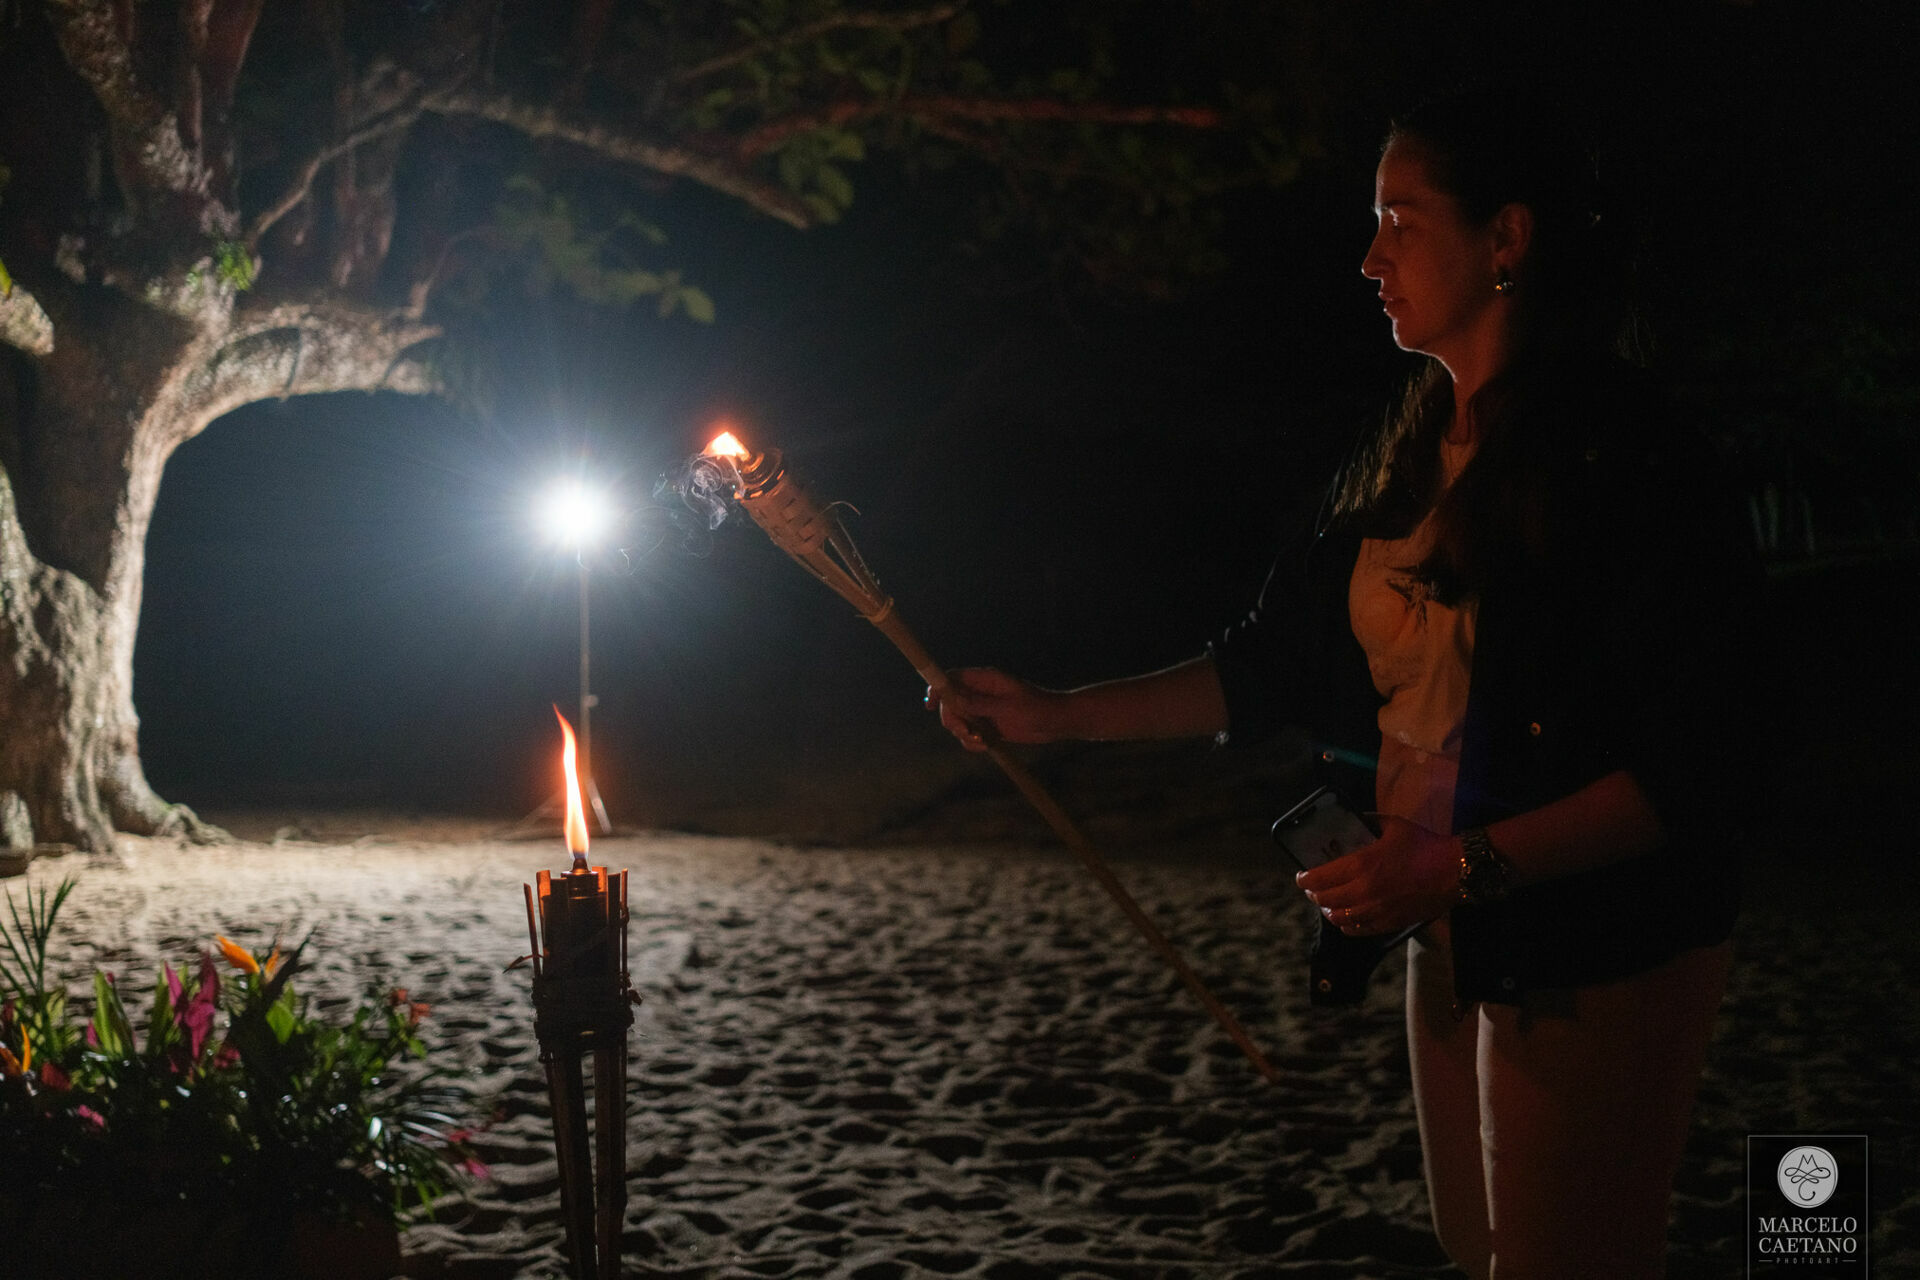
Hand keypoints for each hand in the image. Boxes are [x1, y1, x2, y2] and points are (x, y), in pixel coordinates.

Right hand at [925, 667, 1062, 752]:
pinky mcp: (986, 726)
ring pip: (957, 721)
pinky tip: (986, 745)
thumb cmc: (1036, 708)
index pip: (951, 678)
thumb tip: (954, 699)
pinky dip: (972, 742)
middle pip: (949, 703)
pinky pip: (968, 735)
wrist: (1054, 722)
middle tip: (966, 731)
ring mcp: (981, 710)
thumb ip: (980, 704)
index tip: (930, 704)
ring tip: (981, 741)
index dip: (937, 689)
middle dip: (953, 719)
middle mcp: (979, 693)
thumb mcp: (1008, 706)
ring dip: (963, 734)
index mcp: (985, 680)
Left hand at [1295, 816, 1458, 936]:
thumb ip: (1369, 820)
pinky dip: (1346, 925)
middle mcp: (1363, 891)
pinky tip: (1345, 919)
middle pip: (1325, 900)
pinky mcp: (1388, 923)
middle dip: (1314, 894)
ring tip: (1327, 904)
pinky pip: (1358, 930)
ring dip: (1328, 911)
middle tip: (1312, 888)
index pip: (1320, 878)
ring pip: (1339, 918)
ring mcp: (1376, 911)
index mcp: (1361, 865)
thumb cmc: (1423, 846)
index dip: (1304, 879)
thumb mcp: (1393, 825)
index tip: (1301, 876)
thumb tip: (1356, 818)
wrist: (1454, 872)